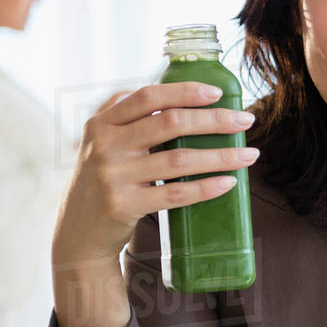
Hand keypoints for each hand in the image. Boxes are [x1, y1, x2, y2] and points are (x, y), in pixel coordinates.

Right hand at [53, 81, 258, 267]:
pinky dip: (205, 188)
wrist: (77, 235)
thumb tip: (178, 96)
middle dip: (214, 120)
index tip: (217, 93)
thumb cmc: (101, 183)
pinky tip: (228, 183)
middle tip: (246, 121)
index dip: (184, 92)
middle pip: (170, 123)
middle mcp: (105, 146)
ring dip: (220, 156)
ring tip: (249, 156)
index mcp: (101, 123)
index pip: (148, 96)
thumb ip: (127, 119)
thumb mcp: (101, 144)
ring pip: (179, 159)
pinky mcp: (124, 205)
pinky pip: (175, 194)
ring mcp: (113, 176)